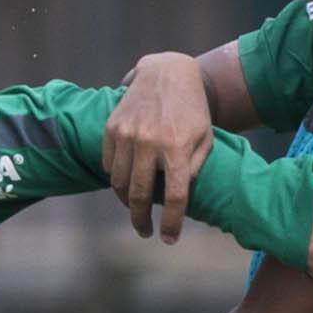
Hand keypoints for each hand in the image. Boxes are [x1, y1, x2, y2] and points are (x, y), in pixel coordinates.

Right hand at [107, 52, 217, 242]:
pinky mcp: (112, 127)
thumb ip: (193, 169)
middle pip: (140, 195)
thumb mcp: (205, 139)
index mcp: (178, 148)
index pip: (175, 197)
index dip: (172, 223)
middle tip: (144, 232)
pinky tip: (124, 181)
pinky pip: (107, 163)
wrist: (168, 73)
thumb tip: (177, 198)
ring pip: (118, 182)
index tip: (169, 239)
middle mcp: (150, 142)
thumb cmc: (192, 111)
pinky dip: (114, 177)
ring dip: (125, 201)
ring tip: (135, 208)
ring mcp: (128, 134)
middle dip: (141, 220)